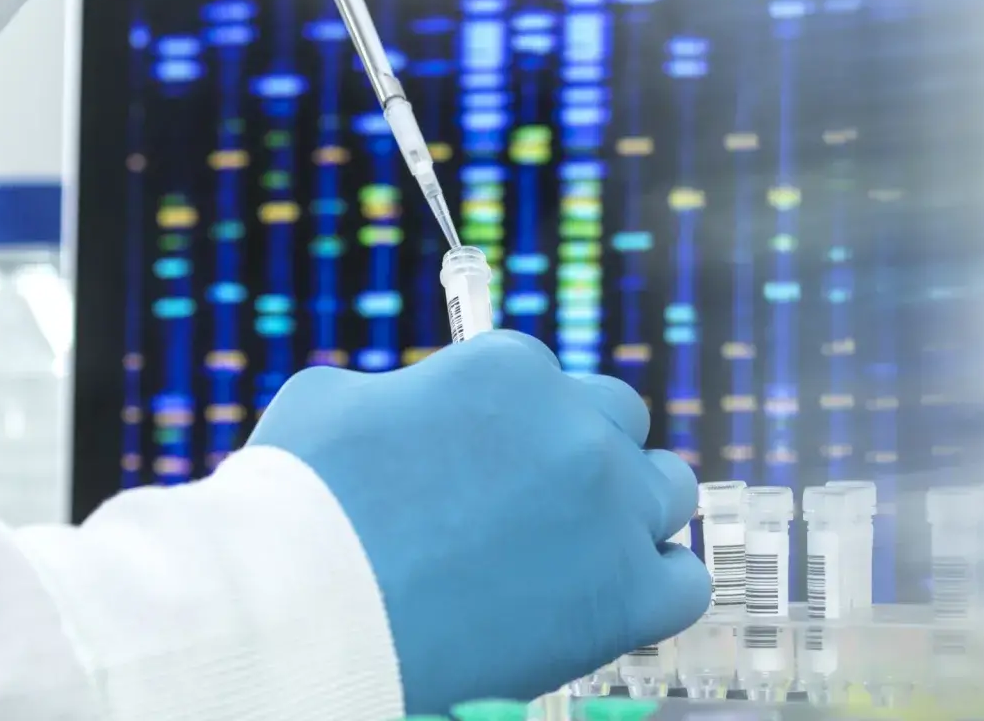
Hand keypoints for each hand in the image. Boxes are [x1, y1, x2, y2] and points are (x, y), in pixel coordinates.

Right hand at [247, 331, 709, 715]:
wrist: (304, 616)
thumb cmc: (298, 507)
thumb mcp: (333, 401)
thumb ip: (400, 393)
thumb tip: (417, 409)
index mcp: (509, 367)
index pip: (541, 379)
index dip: (509, 424)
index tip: (485, 462)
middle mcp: (575, 427)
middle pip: (617, 421)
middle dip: (579, 453)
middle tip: (531, 504)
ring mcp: (610, 511)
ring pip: (666, 490)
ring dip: (628, 511)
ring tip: (573, 553)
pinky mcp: (625, 598)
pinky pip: (684, 583)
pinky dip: (651, 588)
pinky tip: (606, 600)